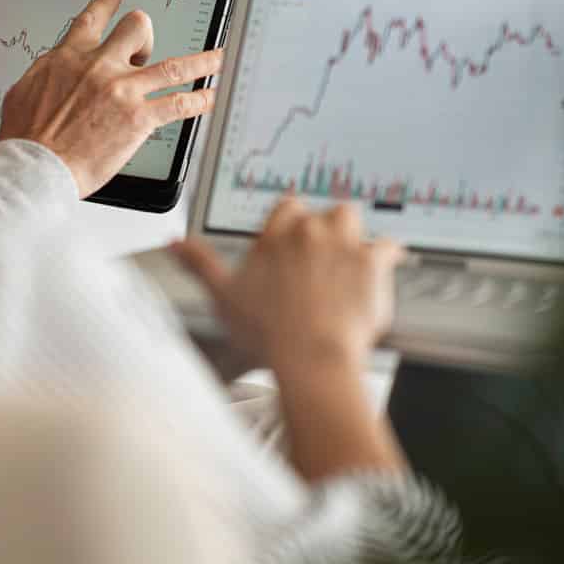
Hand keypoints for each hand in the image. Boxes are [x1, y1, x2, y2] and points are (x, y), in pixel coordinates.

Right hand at [0, 0, 224, 195]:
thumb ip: (45, 73)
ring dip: (201, 60)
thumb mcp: (24, 91)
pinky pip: (179, 103)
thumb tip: (52, 69)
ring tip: (217, 58)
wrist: (36, 165)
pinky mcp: (139, 118)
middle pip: (137, 29)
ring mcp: (123, 90)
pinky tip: (210, 97)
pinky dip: (200, 100)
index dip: (107, 5)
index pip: (92, 20)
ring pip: (173, 65)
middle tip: (146, 48)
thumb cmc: (25, 137)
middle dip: (145, 35)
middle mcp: (100, 66)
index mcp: (69, 57)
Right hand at [170, 197, 404, 371]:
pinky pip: (388, 246)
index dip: (292, 221)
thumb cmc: (267, 333)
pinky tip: (385, 266)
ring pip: (352, 218)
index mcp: (274, 237)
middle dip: (324, 228)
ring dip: (352, 232)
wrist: (310, 356)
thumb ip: (199, 264)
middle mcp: (308, 233)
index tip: (292, 236)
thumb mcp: (222, 298)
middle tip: (321, 256)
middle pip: (323, 211)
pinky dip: (387, 255)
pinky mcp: (371, 262)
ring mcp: (342, 245)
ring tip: (349, 256)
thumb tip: (175, 244)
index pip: (287, 207)